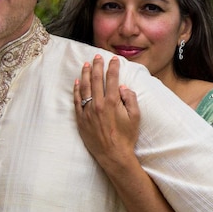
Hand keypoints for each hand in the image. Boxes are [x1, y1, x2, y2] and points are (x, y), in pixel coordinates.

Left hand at [73, 54, 139, 169]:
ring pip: (85, 87)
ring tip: (86, 64)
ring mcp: (87, 111)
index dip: (113, 67)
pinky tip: (77, 82)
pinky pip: (76, 101)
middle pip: (96, 79)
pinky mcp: (81, 119)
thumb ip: (130, 99)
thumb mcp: (135, 117)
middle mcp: (98, 104)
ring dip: (85, 74)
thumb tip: (123, 87)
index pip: (112, 79)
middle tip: (98, 56)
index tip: (114, 59)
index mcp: (112, 102)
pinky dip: (76, 90)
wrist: (113, 154)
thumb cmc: (126, 137)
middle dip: (97, 66)